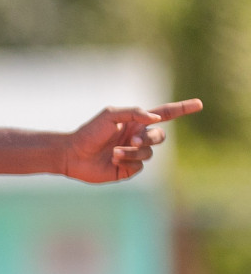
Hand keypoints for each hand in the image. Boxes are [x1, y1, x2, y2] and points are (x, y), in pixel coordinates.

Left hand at [61, 99, 201, 182]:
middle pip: (160, 136)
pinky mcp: (129, 169)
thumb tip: (155, 118)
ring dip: (133, 152)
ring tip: (114, 153)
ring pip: (149, 153)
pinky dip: (128, 162)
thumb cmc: (89, 132)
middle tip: (133, 139)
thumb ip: (134, 113)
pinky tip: (113, 161)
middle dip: (149, 138)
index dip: (182, 109)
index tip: (200, 104)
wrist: (73, 154)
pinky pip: (140, 166)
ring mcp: (134, 154)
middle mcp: (137, 137)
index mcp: (135, 122)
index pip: (164, 114)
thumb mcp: (110, 115)